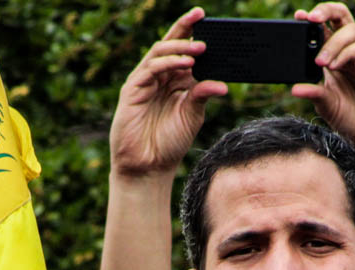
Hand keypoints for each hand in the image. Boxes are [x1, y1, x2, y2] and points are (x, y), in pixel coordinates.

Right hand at [110, 7, 227, 176]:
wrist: (148, 167)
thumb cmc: (169, 144)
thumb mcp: (192, 117)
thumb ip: (202, 96)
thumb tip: (222, 84)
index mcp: (175, 81)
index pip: (184, 51)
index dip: (193, 33)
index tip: (209, 19)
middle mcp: (160, 78)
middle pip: (170, 44)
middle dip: (185, 27)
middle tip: (201, 17)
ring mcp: (144, 82)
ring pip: (160, 52)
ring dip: (180, 47)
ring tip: (199, 49)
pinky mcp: (132, 90)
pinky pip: (150, 68)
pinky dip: (168, 63)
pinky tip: (185, 64)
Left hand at [291, 2, 354, 160]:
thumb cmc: (354, 121)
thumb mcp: (327, 106)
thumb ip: (313, 93)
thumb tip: (294, 88)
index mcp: (337, 59)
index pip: (326, 29)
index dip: (313, 20)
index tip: (297, 17)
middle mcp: (352, 54)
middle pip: (342, 18)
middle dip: (325, 11)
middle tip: (309, 19)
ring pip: (352, 31)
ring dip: (332, 43)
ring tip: (320, 62)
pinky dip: (346, 53)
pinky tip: (335, 66)